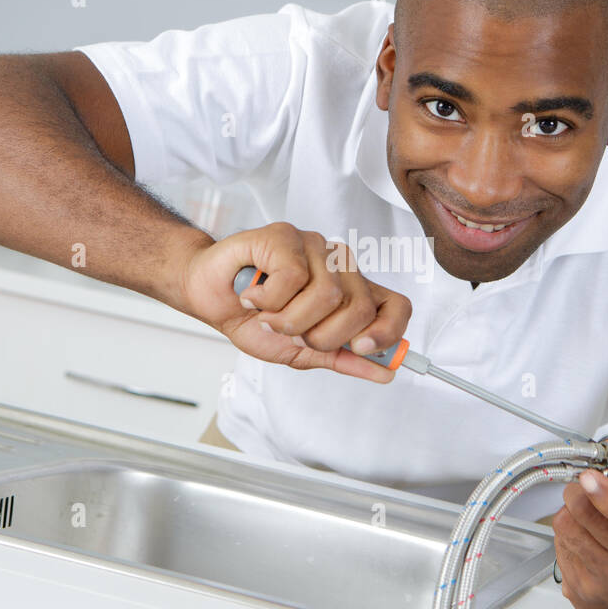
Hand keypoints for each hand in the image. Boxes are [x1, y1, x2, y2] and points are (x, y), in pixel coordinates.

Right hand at [177, 221, 412, 383]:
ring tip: (268, 315)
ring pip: (327, 294)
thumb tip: (386, 373)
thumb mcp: (303, 352)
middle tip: (291, 332)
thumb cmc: (255, 320)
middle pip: (359, 307)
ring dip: (289, 319)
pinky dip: (268, 299)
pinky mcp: (286, 235)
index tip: (361, 348)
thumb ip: (344, 359)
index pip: (396, 306)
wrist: (211, 299)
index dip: (387, 332)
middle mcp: (341, 267)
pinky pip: (294, 277)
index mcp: (352, 293)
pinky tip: (254, 295)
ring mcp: (316, 247)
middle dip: (320, 336)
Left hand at [552, 423, 607, 608]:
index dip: (607, 495)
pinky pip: (560, 550)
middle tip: (583, 485)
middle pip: (590, 519)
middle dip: (579, 493)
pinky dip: (566, 537)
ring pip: (569, 530)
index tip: (591, 477)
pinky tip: (583, 538)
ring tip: (584, 512)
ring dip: (570, 513)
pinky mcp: (585, 597)